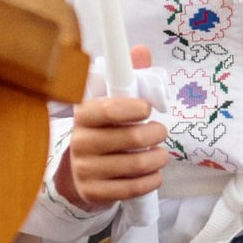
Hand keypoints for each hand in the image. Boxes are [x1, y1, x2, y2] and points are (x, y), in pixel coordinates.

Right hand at [54, 47, 166, 210]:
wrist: (81, 173)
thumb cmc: (104, 130)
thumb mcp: (112, 103)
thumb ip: (128, 77)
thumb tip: (141, 50)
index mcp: (84, 114)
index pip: (107, 110)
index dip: (132, 109)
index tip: (147, 109)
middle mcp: (80, 142)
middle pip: (129, 139)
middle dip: (155, 134)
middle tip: (161, 132)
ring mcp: (85, 170)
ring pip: (134, 165)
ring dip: (158, 159)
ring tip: (162, 154)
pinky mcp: (94, 193)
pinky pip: (131, 190)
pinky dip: (151, 181)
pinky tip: (155, 174)